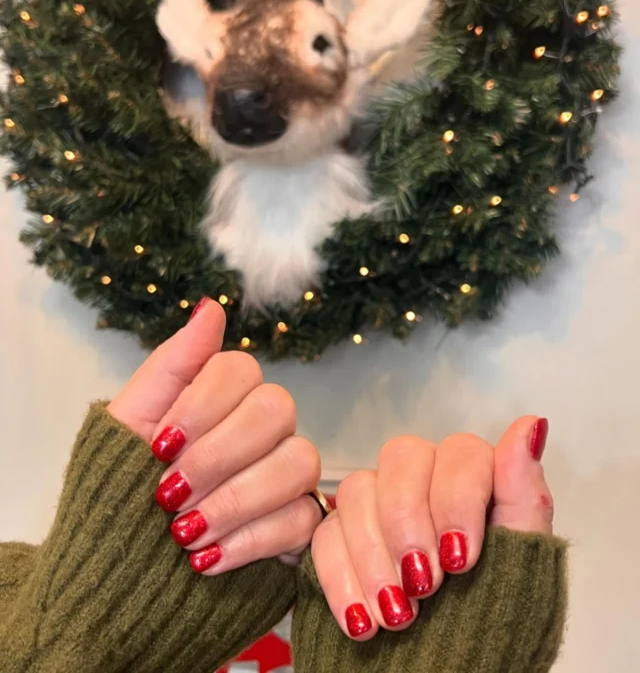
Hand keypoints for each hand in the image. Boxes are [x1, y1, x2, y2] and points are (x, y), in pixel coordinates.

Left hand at [108, 297, 321, 573]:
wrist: (118, 571)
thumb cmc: (121, 489)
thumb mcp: (128, 423)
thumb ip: (173, 364)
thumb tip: (211, 305)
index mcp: (223, 397)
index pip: (240, 369)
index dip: (201, 405)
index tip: (158, 447)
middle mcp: (264, 428)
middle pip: (277, 408)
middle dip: (217, 456)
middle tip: (169, 494)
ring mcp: (286, 474)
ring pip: (299, 462)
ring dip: (235, 500)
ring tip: (184, 534)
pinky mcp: (298, 524)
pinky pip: (302, 519)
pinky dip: (250, 541)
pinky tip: (207, 559)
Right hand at [312, 416, 551, 638]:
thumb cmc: (493, 626)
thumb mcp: (522, 566)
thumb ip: (524, 495)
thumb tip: (531, 425)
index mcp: (474, 481)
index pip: (461, 452)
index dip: (457, 499)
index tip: (462, 559)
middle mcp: (424, 482)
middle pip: (401, 457)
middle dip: (408, 521)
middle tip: (424, 583)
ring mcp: (378, 506)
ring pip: (358, 489)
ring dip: (374, 556)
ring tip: (396, 614)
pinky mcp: (340, 537)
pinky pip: (324, 533)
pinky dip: (341, 579)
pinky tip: (362, 620)